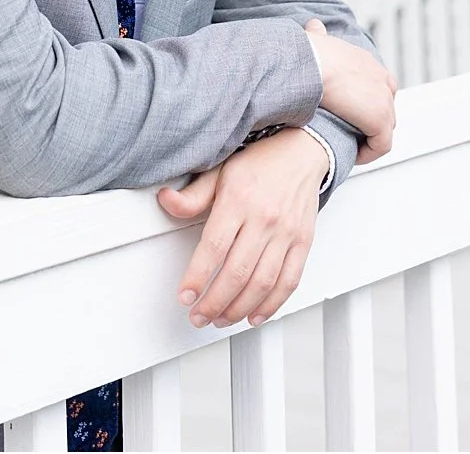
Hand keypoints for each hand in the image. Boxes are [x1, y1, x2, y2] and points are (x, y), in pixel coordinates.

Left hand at [157, 131, 326, 331]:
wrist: (302, 151)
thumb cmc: (260, 162)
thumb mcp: (221, 170)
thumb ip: (194, 194)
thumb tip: (166, 201)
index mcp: (239, 198)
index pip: (214, 247)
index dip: (197, 277)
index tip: (185, 297)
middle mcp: (264, 217)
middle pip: (237, 273)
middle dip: (213, 303)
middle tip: (198, 316)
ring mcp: (286, 232)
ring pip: (261, 283)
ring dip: (238, 309)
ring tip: (220, 319)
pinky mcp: (303, 242)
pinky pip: (288, 281)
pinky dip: (271, 305)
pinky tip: (254, 315)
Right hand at [302, 14, 396, 160]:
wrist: (314, 64)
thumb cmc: (310, 55)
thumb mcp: (318, 39)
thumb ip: (318, 35)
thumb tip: (312, 27)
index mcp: (367, 62)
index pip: (379, 84)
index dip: (366, 102)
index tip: (348, 114)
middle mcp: (380, 79)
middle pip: (386, 107)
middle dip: (369, 122)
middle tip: (348, 134)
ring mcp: (384, 99)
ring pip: (385, 128)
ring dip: (369, 139)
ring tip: (349, 148)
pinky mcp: (381, 120)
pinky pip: (382, 145)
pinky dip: (369, 153)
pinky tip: (352, 156)